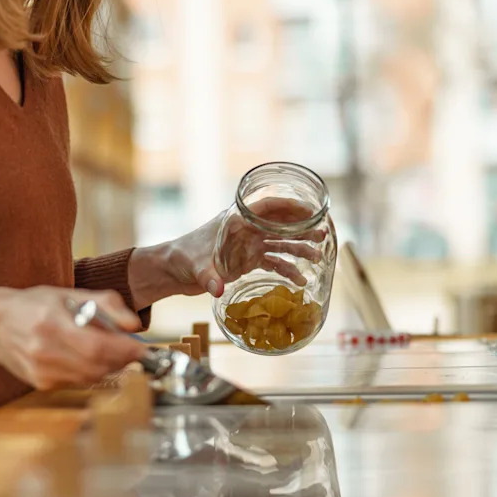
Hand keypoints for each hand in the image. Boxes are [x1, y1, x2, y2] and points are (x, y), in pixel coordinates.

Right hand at [0, 286, 146, 389]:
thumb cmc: (34, 305)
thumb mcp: (69, 294)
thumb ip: (106, 305)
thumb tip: (134, 325)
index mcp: (51, 324)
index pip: (97, 346)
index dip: (125, 350)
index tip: (142, 348)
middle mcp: (44, 351)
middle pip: (97, 365)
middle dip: (121, 359)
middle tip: (131, 349)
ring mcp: (41, 372)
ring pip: (91, 377)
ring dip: (108, 366)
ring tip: (108, 349)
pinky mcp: (41, 384)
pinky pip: (78, 382)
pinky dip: (90, 371)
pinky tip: (85, 357)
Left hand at [129, 199, 325, 306]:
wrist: (173, 270)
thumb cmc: (182, 257)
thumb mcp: (194, 266)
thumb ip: (207, 277)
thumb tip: (217, 289)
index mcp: (235, 220)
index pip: (267, 207)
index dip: (290, 207)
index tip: (310, 211)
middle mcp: (246, 230)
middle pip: (279, 225)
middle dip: (302, 229)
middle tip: (323, 235)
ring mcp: (248, 245)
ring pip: (280, 244)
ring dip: (299, 250)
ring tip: (317, 259)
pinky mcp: (247, 261)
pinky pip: (272, 263)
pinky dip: (286, 270)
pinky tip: (299, 280)